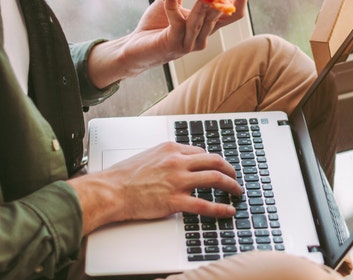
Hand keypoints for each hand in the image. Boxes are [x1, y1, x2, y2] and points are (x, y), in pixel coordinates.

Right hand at [67, 142, 242, 234]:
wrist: (110, 191)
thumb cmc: (124, 176)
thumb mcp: (149, 155)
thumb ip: (167, 157)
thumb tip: (181, 160)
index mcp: (171, 149)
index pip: (201, 152)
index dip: (213, 161)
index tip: (219, 167)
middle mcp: (177, 162)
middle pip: (215, 161)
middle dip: (229, 169)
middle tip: (235, 177)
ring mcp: (177, 181)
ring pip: (215, 179)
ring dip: (231, 185)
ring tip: (237, 191)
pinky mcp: (174, 201)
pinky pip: (205, 204)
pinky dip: (221, 208)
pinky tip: (229, 210)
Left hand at [86, 0, 248, 88]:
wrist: (136, 49)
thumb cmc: (156, 26)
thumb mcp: (172, 3)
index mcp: (207, 27)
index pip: (235, 14)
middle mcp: (203, 37)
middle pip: (220, 13)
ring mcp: (191, 43)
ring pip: (202, 18)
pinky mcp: (175, 43)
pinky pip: (178, 20)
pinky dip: (173, 3)